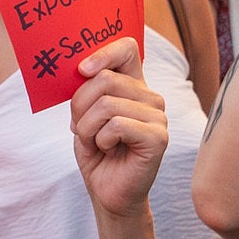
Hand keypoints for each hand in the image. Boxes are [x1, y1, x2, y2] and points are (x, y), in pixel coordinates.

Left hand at [69, 35, 168, 219]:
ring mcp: (158, 116)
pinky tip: (109, 150)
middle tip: (83, 128)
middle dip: (80, 106)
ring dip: (87, 128)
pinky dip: (100, 140)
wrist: (107, 190)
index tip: (81, 70)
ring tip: (96, 142)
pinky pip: (116, 125)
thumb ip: (87, 89)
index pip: (127, 48)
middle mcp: (150, 96)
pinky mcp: (158, 137)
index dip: (103, 53)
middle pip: (104, 79)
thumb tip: (82, 68)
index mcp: (133, 85)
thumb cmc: (96, 151)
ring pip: (106, 104)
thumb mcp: (83, 114)